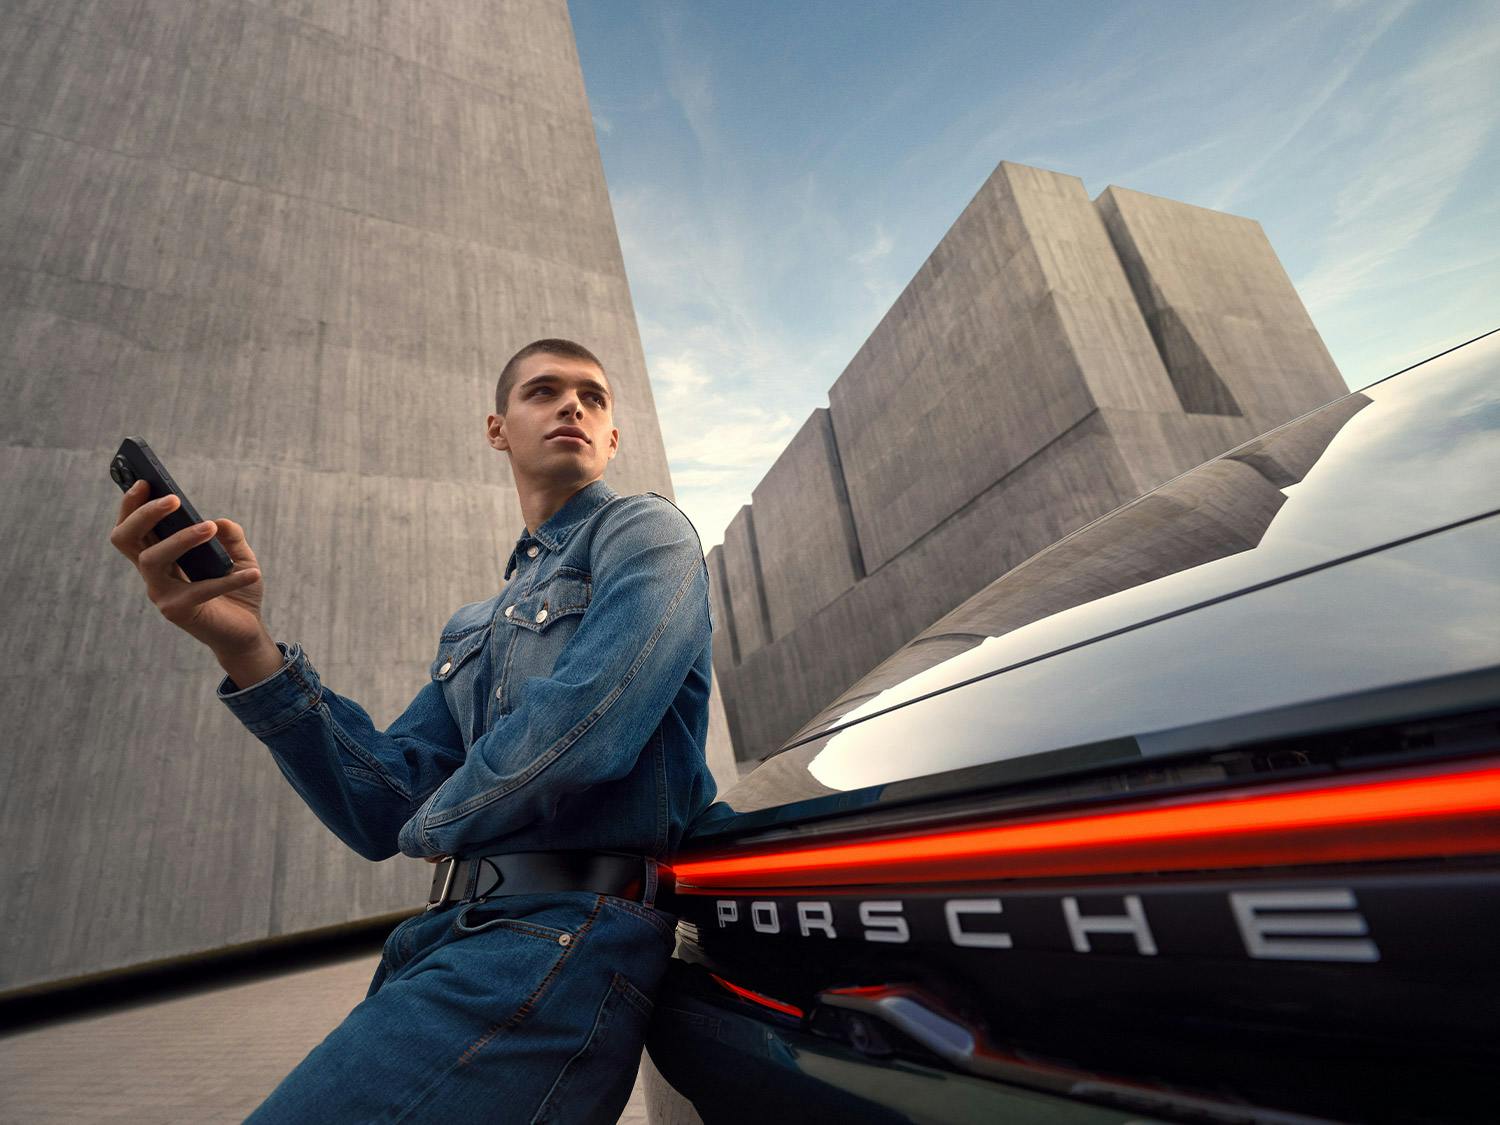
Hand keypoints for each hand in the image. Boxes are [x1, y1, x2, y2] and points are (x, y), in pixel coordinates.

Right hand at [109, 480, 267, 655]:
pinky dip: (229, 579)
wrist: (246, 632)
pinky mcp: (179, 612)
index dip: (132, 505)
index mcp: (161, 557)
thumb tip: (220, 522)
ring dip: (181, 539)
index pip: (132, 528)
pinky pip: (201, 589)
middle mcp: (153, 574)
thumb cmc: (237, 591)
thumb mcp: (240, 557)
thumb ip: (231, 536)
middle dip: (144, 514)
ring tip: (210, 527)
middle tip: (173, 499)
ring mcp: (161, 594)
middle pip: (126, 539)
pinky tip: (254, 573)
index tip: (144, 480)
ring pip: (153, 560)